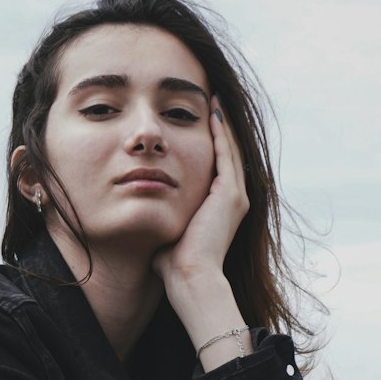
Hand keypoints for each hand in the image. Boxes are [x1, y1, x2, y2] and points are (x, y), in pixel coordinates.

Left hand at [151, 97, 249, 292]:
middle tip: (212, 102)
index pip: (218, 167)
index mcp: (221, 209)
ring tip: (213, 100)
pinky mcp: (230, 194)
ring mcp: (235, 196)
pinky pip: (225, 154)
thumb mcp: (169, 230)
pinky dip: (219, 133)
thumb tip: (145, 210)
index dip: (211, 144)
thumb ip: (163, 216)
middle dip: (220, 128)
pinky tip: (211, 113)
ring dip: (221, 125)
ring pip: (230, 150)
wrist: (190, 279)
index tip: (199, 122)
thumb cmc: (173, 265)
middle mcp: (234, 200)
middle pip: (228, 154)